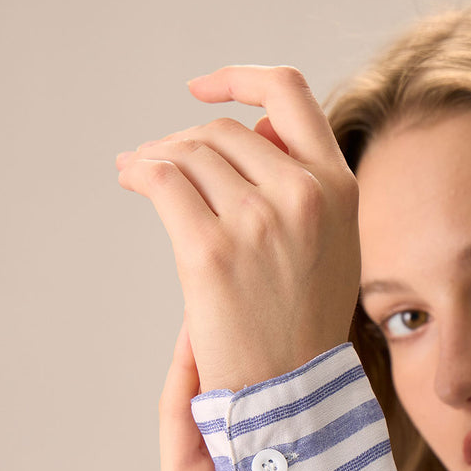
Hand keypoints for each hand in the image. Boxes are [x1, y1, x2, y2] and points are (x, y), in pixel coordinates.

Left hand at [116, 65, 360, 392]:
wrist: (292, 390)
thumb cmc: (305, 323)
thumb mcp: (330, 246)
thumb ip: (304, 184)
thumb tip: (253, 127)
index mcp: (338, 188)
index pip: (289, 94)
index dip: (241, 79)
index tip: (205, 90)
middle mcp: (302, 195)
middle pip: (225, 131)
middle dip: (185, 140)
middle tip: (159, 158)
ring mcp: (257, 222)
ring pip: (189, 152)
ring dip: (156, 156)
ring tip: (138, 170)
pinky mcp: (211, 251)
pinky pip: (162, 181)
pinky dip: (140, 171)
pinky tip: (132, 179)